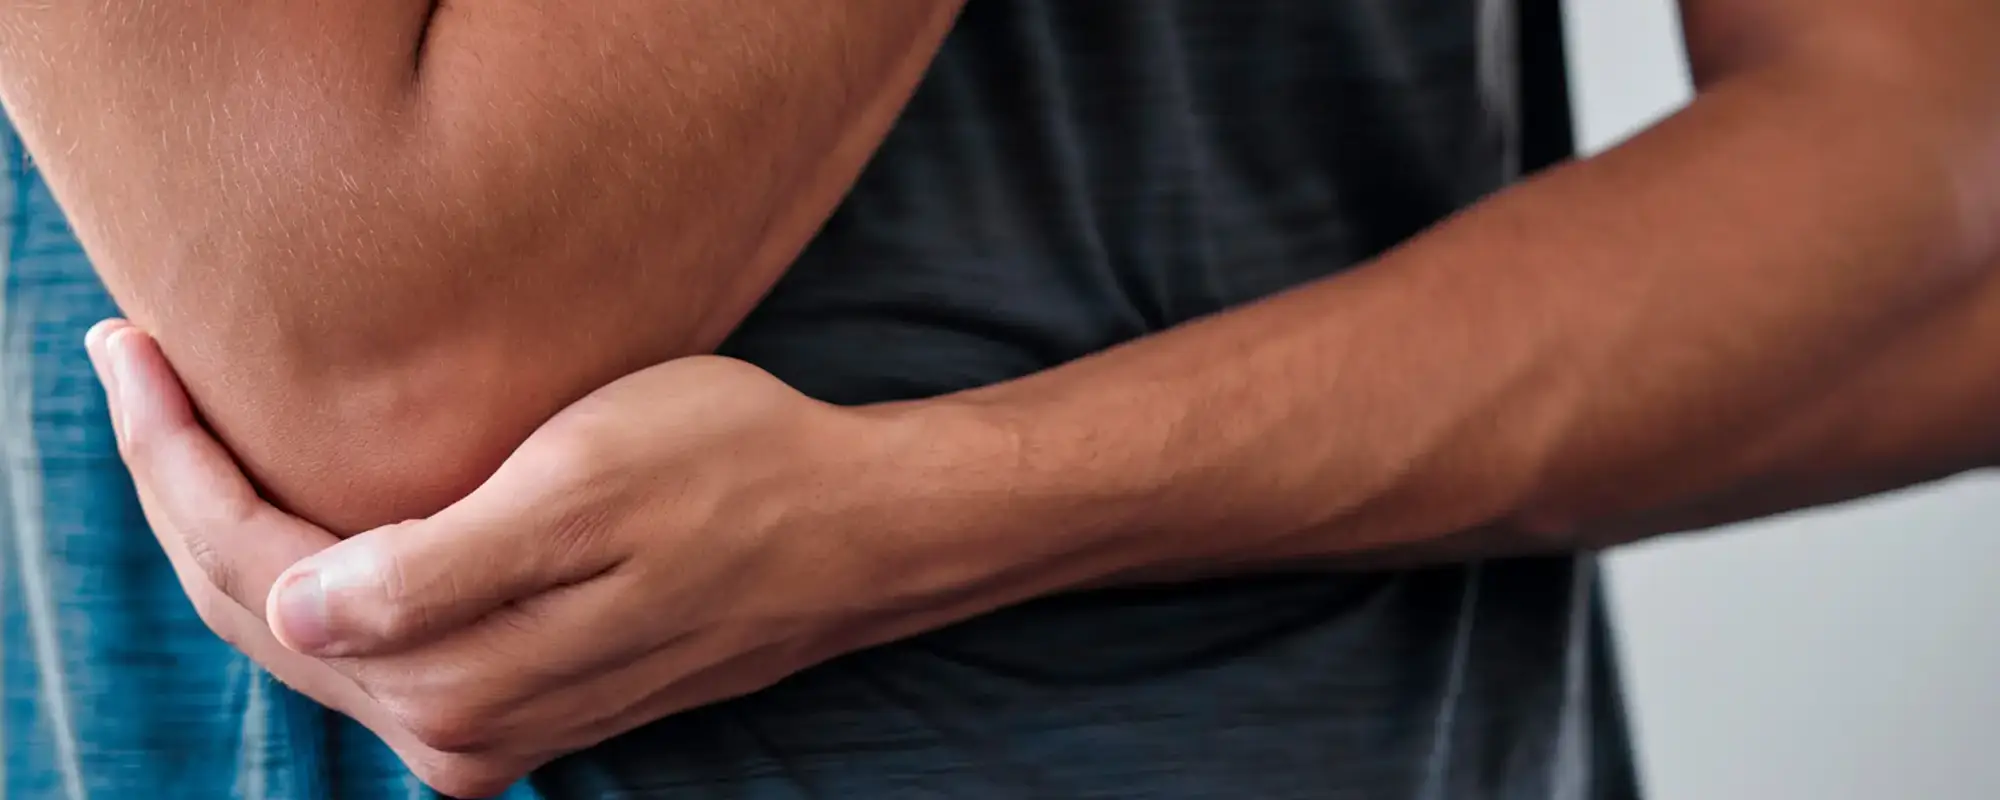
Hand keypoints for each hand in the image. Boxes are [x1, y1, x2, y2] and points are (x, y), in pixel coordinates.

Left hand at [84, 319, 996, 797]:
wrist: (849, 533)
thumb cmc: (732, 478)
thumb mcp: (588, 493)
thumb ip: (437, 573)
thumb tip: (305, 610)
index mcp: (457, 677)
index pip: (258, 575)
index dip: (177, 464)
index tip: (135, 351)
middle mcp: (459, 726)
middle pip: (263, 614)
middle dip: (182, 493)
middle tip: (138, 369)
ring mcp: (490, 722)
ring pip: (310, 633)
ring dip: (234, 534)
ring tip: (190, 425)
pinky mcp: (523, 699)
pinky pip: (371, 642)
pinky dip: (311, 574)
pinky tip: (297, 508)